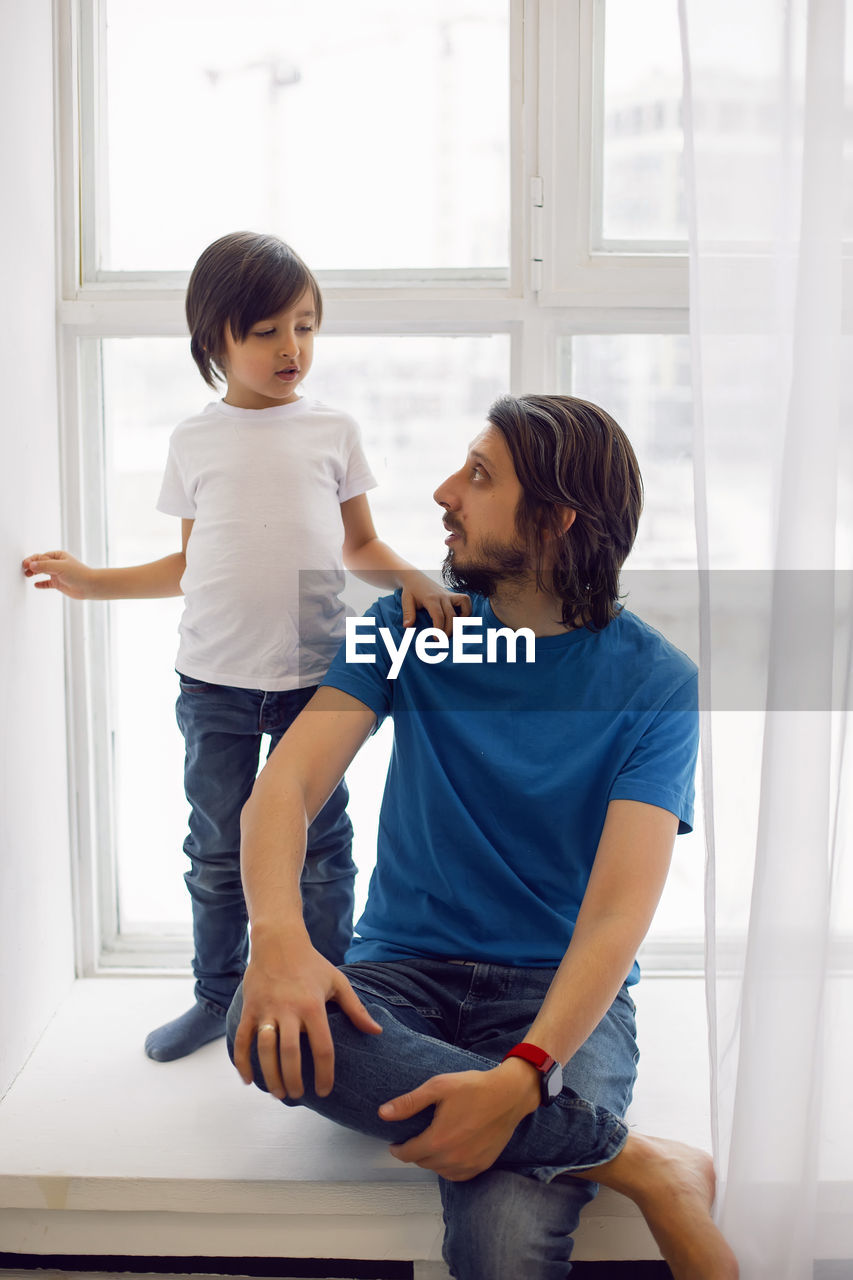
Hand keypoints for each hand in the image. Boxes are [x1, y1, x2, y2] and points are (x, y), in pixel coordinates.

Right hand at [22, 550, 93, 598]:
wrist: (90, 586)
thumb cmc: (78, 574)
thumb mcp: (59, 567)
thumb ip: (44, 566)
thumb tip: (31, 565)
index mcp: (58, 556)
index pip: (42, 556)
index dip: (33, 560)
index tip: (26, 564)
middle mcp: (57, 564)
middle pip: (40, 563)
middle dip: (32, 566)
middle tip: (24, 570)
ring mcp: (58, 574)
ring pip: (42, 572)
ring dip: (34, 573)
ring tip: (27, 575)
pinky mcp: (59, 583)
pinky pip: (47, 583)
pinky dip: (41, 584)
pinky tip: (36, 585)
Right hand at [232, 933, 381, 1099]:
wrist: (278, 940)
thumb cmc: (312, 963)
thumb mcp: (338, 982)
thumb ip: (356, 1009)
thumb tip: (377, 1032)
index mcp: (313, 1006)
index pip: (322, 1048)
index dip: (324, 1073)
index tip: (324, 1090)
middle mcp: (289, 1009)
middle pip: (290, 1053)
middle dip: (294, 1079)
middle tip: (298, 1095)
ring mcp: (266, 1009)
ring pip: (265, 1049)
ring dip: (270, 1076)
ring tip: (279, 1093)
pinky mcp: (249, 1008)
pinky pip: (242, 1039)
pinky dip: (242, 1062)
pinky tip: (249, 1080)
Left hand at [379, 1059, 539, 1181]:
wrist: (509, 1094)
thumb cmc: (473, 1087)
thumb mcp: (438, 1087)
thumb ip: (409, 1102)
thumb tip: (382, 1113)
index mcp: (438, 1141)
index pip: (407, 1154)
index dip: (397, 1149)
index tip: (394, 1144)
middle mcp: (452, 1158)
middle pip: (422, 1163)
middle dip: (415, 1152)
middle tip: (415, 1138)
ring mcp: (468, 1165)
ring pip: (439, 1170)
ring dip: (431, 1160)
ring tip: (432, 1143)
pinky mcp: (482, 1166)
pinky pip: (457, 1175)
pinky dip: (448, 1168)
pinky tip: (449, 1153)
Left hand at [399, 571, 469, 634]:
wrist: (416, 578)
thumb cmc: (411, 591)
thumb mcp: (406, 601)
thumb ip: (408, 613)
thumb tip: (407, 626)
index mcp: (431, 598)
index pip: (439, 615)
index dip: (439, 629)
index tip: (436, 639)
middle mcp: (442, 596)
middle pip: (451, 615)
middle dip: (448, 630)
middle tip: (442, 641)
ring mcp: (449, 595)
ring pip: (463, 606)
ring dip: (461, 620)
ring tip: (453, 630)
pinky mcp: (453, 595)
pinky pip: (465, 601)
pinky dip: (466, 610)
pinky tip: (459, 619)